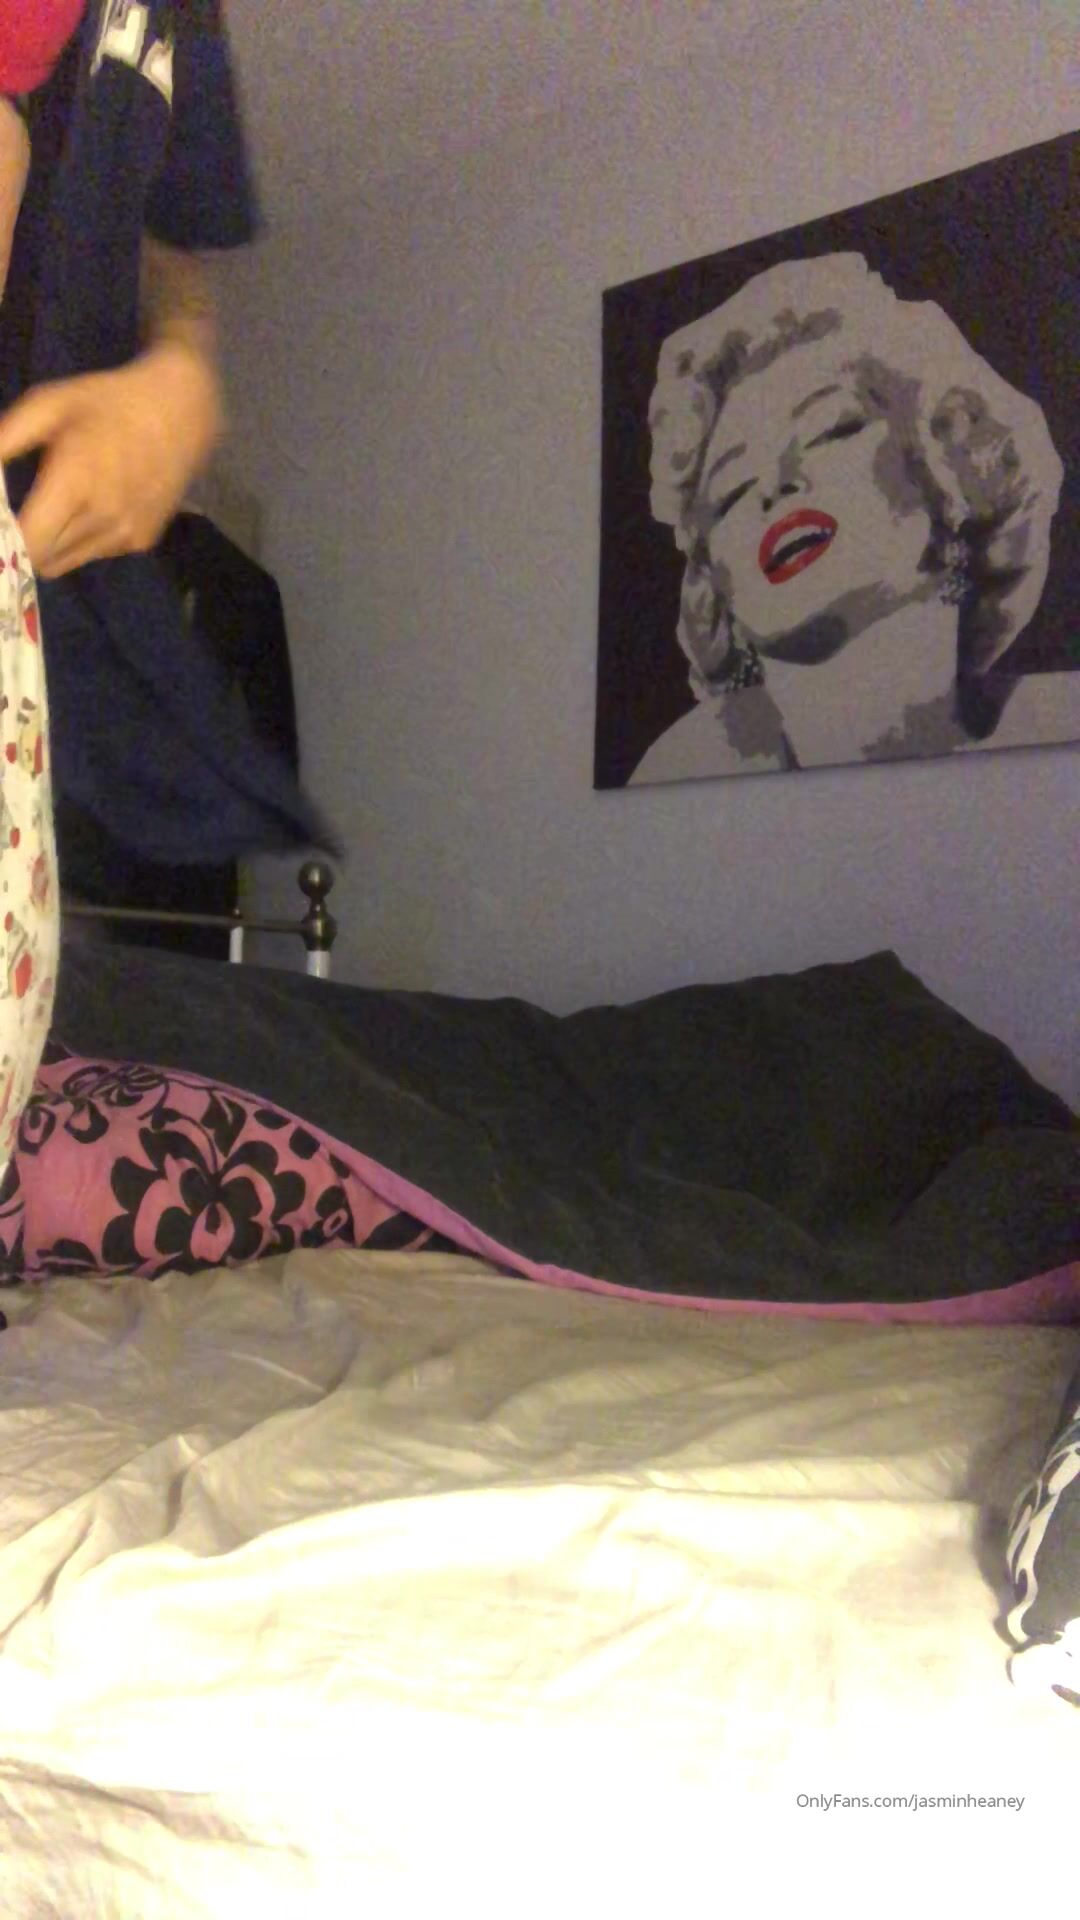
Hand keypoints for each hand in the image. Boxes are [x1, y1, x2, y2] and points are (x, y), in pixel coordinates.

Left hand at [0, 342, 222, 577]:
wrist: (181, 413)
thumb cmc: (106, 403)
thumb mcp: (48, 404)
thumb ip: (5, 440)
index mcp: (75, 480)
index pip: (28, 542)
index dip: (5, 542)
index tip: (0, 526)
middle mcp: (102, 517)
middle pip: (42, 559)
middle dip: (23, 544)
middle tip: (17, 518)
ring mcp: (126, 534)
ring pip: (66, 563)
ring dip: (51, 544)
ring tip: (57, 507)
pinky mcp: (142, 541)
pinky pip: (94, 555)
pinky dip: (81, 541)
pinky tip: (93, 506)